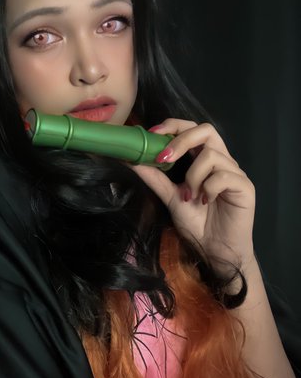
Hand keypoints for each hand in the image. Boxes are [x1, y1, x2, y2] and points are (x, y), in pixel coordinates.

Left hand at [128, 119, 255, 274]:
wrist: (214, 251)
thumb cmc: (197, 223)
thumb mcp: (170, 197)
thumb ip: (155, 177)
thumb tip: (131, 159)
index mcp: (205, 159)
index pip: (192, 128)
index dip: (173, 126)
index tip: (152, 134)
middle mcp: (222, 160)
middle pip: (206, 130)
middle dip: (181, 140)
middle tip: (164, 159)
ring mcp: (235, 172)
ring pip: (211, 155)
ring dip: (193, 175)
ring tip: (189, 196)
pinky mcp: (245, 187)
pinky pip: (223, 176)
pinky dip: (208, 187)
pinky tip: (205, 201)